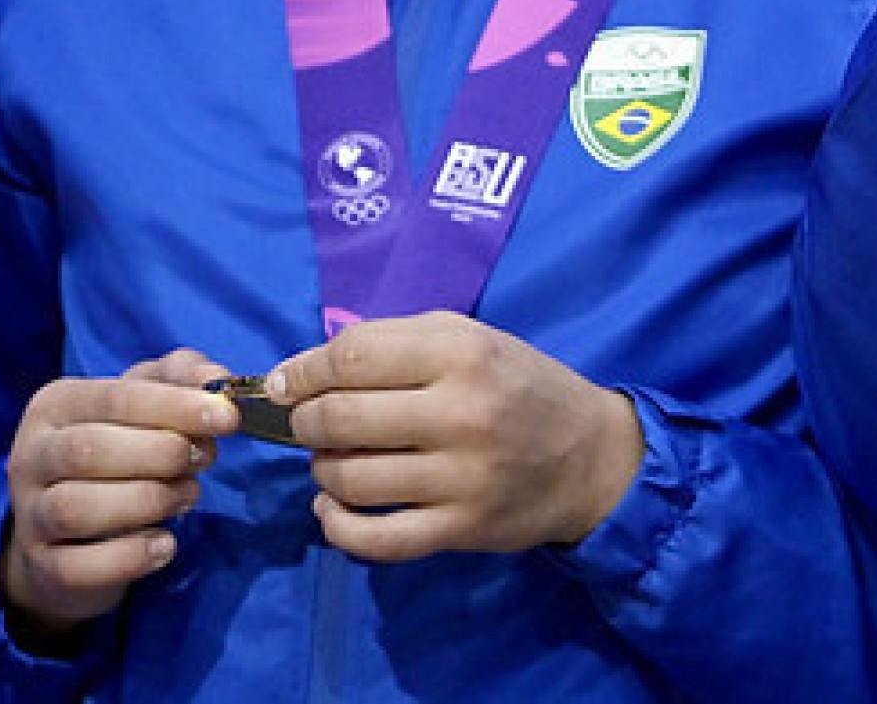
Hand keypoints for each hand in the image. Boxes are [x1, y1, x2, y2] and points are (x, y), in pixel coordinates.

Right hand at [1, 348, 236, 639]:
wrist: (69, 533)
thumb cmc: (119, 451)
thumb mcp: (145, 403)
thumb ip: (182, 379)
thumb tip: (217, 379)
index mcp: (55, 405)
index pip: (114, 398)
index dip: (174, 406)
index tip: (227, 417)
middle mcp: (31, 457)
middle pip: (87, 450)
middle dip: (160, 453)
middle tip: (204, 459)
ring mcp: (30, 517)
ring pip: (75, 508)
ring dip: (147, 501)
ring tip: (187, 495)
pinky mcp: (42, 568)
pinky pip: (78, 567)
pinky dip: (129, 557)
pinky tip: (165, 545)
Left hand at [263, 312, 643, 561]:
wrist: (591, 455)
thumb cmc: (518, 386)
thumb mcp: (471, 339)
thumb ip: (392, 341)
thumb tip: (301, 370)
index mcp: (462, 354)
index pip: (353, 356)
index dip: (304, 370)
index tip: (285, 384)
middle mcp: (461, 413)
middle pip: (341, 418)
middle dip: (305, 421)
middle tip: (311, 423)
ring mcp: (462, 477)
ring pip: (349, 479)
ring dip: (322, 470)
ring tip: (334, 461)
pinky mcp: (462, 528)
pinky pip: (375, 539)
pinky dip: (337, 527)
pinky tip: (332, 511)